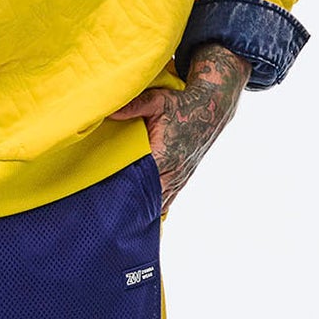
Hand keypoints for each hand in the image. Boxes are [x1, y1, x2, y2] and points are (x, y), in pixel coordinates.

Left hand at [105, 44, 248, 212]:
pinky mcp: (183, 178)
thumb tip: (109, 111)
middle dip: (131, 204)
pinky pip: (168, 199)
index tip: (107, 198)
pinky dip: (156, 205)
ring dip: (144, 207)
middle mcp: (173, 172)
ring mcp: (179, 177)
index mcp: (163, 156)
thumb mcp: (156, 101)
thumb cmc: (181, 105)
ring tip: (123, 216)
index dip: (124, 191)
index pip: (140, 182)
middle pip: (148, 198)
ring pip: (159, 202)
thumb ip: (132, 108)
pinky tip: (143, 213)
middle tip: (110, 211)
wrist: (210, 109)